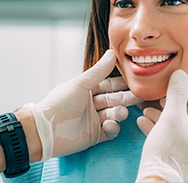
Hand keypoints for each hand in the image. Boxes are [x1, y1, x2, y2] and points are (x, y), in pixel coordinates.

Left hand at [24, 50, 141, 160]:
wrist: (47, 129)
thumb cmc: (60, 103)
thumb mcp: (81, 84)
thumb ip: (99, 71)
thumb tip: (112, 52)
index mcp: (86, 90)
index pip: (108, 85)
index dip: (121, 83)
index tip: (135, 81)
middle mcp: (90, 104)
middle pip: (113, 100)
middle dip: (126, 99)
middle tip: (140, 97)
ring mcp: (93, 120)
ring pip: (113, 115)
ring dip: (119, 113)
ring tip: (120, 113)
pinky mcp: (93, 136)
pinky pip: (109, 131)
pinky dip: (113, 128)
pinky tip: (110, 125)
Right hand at [136, 70, 187, 182]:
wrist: (155, 180)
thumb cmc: (168, 149)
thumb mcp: (172, 116)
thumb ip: (176, 93)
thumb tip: (180, 74)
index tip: (177, 88)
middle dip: (172, 104)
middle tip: (159, 97)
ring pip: (176, 126)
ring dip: (160, 115)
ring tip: (145, 108)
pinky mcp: (174, 156)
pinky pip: (168, 137)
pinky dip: (156, 127)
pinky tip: (141, 120)